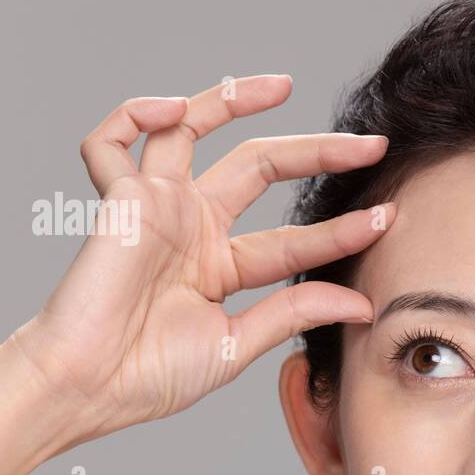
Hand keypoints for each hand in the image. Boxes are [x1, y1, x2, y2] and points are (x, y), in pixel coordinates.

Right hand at [8, 74, 391, 443]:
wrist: (86, 389)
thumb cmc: (149, 376)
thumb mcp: (237, 343)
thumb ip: (293, 314)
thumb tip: (361, 303)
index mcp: (221, 265)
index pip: (293, 237)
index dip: (341, 230)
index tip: (388, 218)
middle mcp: (192, 226)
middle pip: (261, 167)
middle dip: (317, 151)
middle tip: (370, 145)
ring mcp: (155, 208)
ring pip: (191, 130)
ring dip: (232, 99)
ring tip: (284, 85)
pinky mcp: (117, 199)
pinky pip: (112, 140)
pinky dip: (133, 113)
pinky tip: (170, 108)